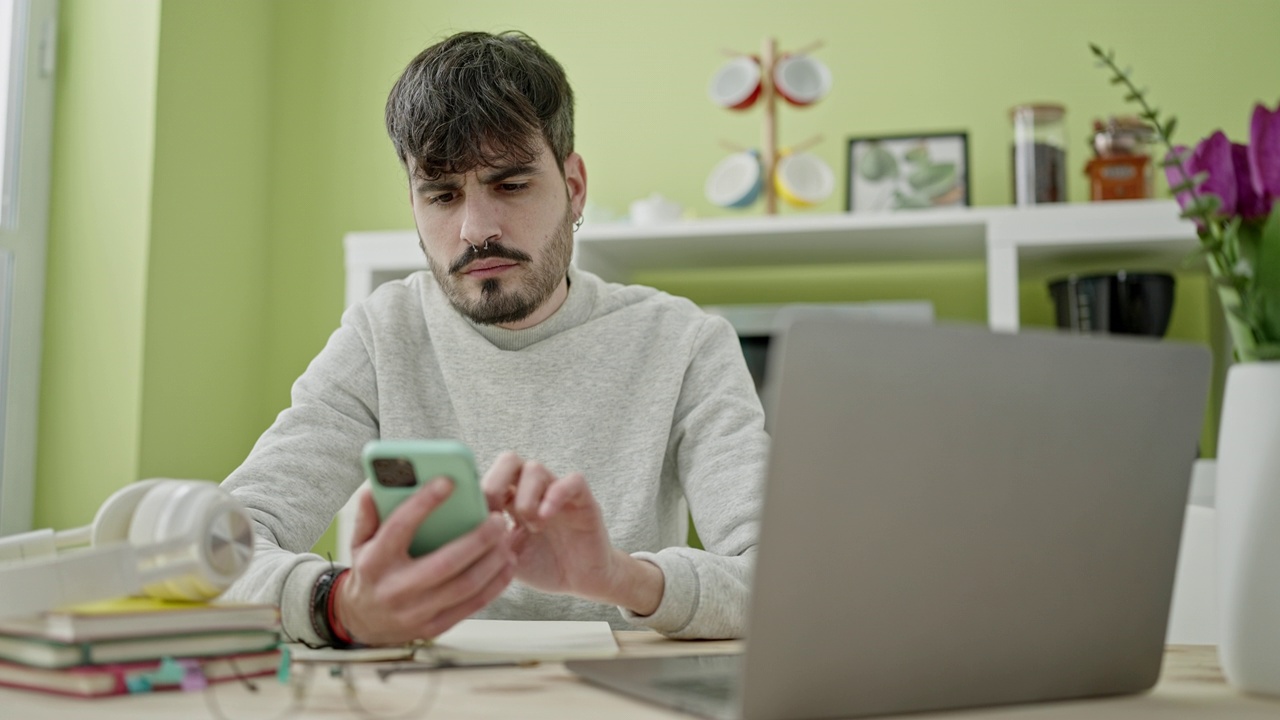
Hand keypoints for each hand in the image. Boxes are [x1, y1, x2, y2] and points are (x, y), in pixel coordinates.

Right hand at [334, 480, 515, 644]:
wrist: (364, 622)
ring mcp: (415, 612)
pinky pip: (472, 605)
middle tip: (497, 518)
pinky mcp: (434, 627)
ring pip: (464, 586)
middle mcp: (394, 589)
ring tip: (507, 538)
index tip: (448, 481)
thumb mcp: (360, 541)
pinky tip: (508, 563)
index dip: (423, 503)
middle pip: (444, 563)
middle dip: (477, 539)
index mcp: (374, 561)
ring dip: (492, 561)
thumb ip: (369, 512)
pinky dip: (495, 583)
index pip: (399, 528)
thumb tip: (377, 482)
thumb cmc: (370, 571)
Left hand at [481, 452, 663, 614]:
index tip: (478, 520)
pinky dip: (555, 496)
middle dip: (496, 483)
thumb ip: (488, 543)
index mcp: (510, 500)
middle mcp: (533, 490)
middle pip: (509, 460)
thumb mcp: (506, 558)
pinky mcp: (583, 500)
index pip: (489, 476)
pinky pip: (572, 481)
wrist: (581, 582)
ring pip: (535, 468)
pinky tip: (546, 517)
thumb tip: (464, 532)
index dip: (478, 493)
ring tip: (531, 526)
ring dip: (526, 498)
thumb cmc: (543, 567)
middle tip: (498, 513)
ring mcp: (558, 493)